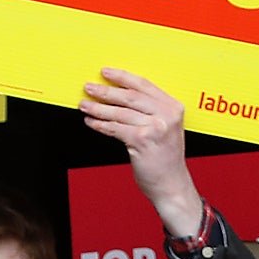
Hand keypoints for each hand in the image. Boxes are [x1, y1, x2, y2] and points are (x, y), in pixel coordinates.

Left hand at [80, 69, 199, 236]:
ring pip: (120, 112)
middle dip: (106, 90)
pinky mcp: (143, 141)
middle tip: (89, 87)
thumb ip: (150, 112)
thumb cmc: (165, 160)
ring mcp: (156, 128)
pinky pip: (116, 129)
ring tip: (85, 105)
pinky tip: (92, 122)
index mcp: (173, 107)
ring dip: (98, 108)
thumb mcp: (165, 129)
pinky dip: (101, 125)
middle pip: (130, 96)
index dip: (122, 77)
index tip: (106, 72)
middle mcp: (167, 115)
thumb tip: (119, 96)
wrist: (172, 186)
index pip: (144, 85)